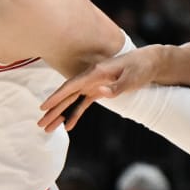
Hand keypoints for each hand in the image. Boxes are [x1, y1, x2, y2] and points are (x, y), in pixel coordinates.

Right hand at [36, 46, 163, 131]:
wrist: (149, 62)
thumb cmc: (140, 68)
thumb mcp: (131, 78)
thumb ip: (115, 87)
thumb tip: (99, 92)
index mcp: (95, 73)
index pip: (71, 86)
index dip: (56, 97)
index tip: (44, 107)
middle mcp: (90, 78)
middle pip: (67, 96)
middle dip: (53, 110)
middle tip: (40, 124)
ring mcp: (93, 84)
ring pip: (72, 101)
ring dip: (60, 114)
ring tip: (48, 127)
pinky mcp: (98, 90)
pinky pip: (83, 104)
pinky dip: (75, 114)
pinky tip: (68, 126)